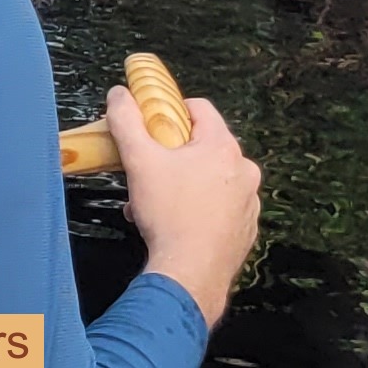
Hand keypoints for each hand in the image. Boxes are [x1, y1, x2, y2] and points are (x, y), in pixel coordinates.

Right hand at [112, 88, 262, 327]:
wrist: (190, 273)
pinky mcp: (246, 229)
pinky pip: (220, 207)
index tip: (152, 127)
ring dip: (184, 183)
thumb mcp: (138, 161)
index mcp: (223, 147)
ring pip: (211, 178)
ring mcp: (248, 202)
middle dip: (173, 155)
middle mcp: (244, 171)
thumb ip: (125, 120)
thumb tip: (119, 94)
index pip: (199, 108)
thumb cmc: (168, 214)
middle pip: (204, 146)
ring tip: (156, 203)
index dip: (171, 111)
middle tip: (149, 171)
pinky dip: (199, 209)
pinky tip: (175, 223)